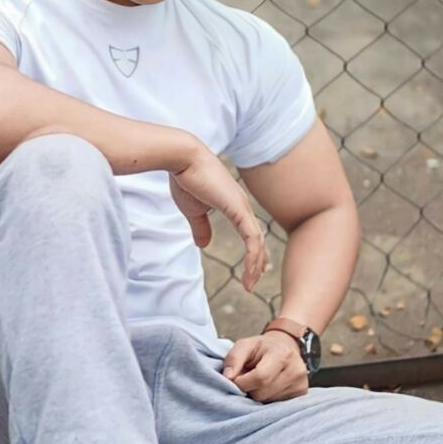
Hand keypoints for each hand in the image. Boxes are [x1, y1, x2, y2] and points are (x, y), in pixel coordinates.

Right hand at [169, 146, 269, 292]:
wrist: (183, 159)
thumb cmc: (186, 179)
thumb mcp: (193, 210)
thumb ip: (201, 227)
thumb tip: (203, 244)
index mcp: (233, 204)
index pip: (249, 231)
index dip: (254, 249)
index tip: (256, 266)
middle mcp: (242, 206)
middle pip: (257, 238)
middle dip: (259, 260)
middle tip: (258, 278)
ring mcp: (242, 207)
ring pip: (257, 242)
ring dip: (256, 265)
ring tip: (250, 284)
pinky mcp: (239, 210)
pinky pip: (252, 239)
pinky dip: (253, 257)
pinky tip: (250, 271)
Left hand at [222, 331, 308, 402]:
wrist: (284, 347)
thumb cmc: (262, 348)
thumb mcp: (245, 345)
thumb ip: (234, 358)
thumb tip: (228, 378)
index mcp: (282, 354)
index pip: (260, 378)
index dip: (243, 382)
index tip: (237, 378)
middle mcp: (296, 370)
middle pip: (263, 393)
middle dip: (249, 390)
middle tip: (248, 379)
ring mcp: (301, 385)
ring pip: (269, 403)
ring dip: (258, 396)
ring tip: (259, 383)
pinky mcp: (302, 395)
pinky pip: (277, 407)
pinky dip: (268, 400)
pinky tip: (269, 389)